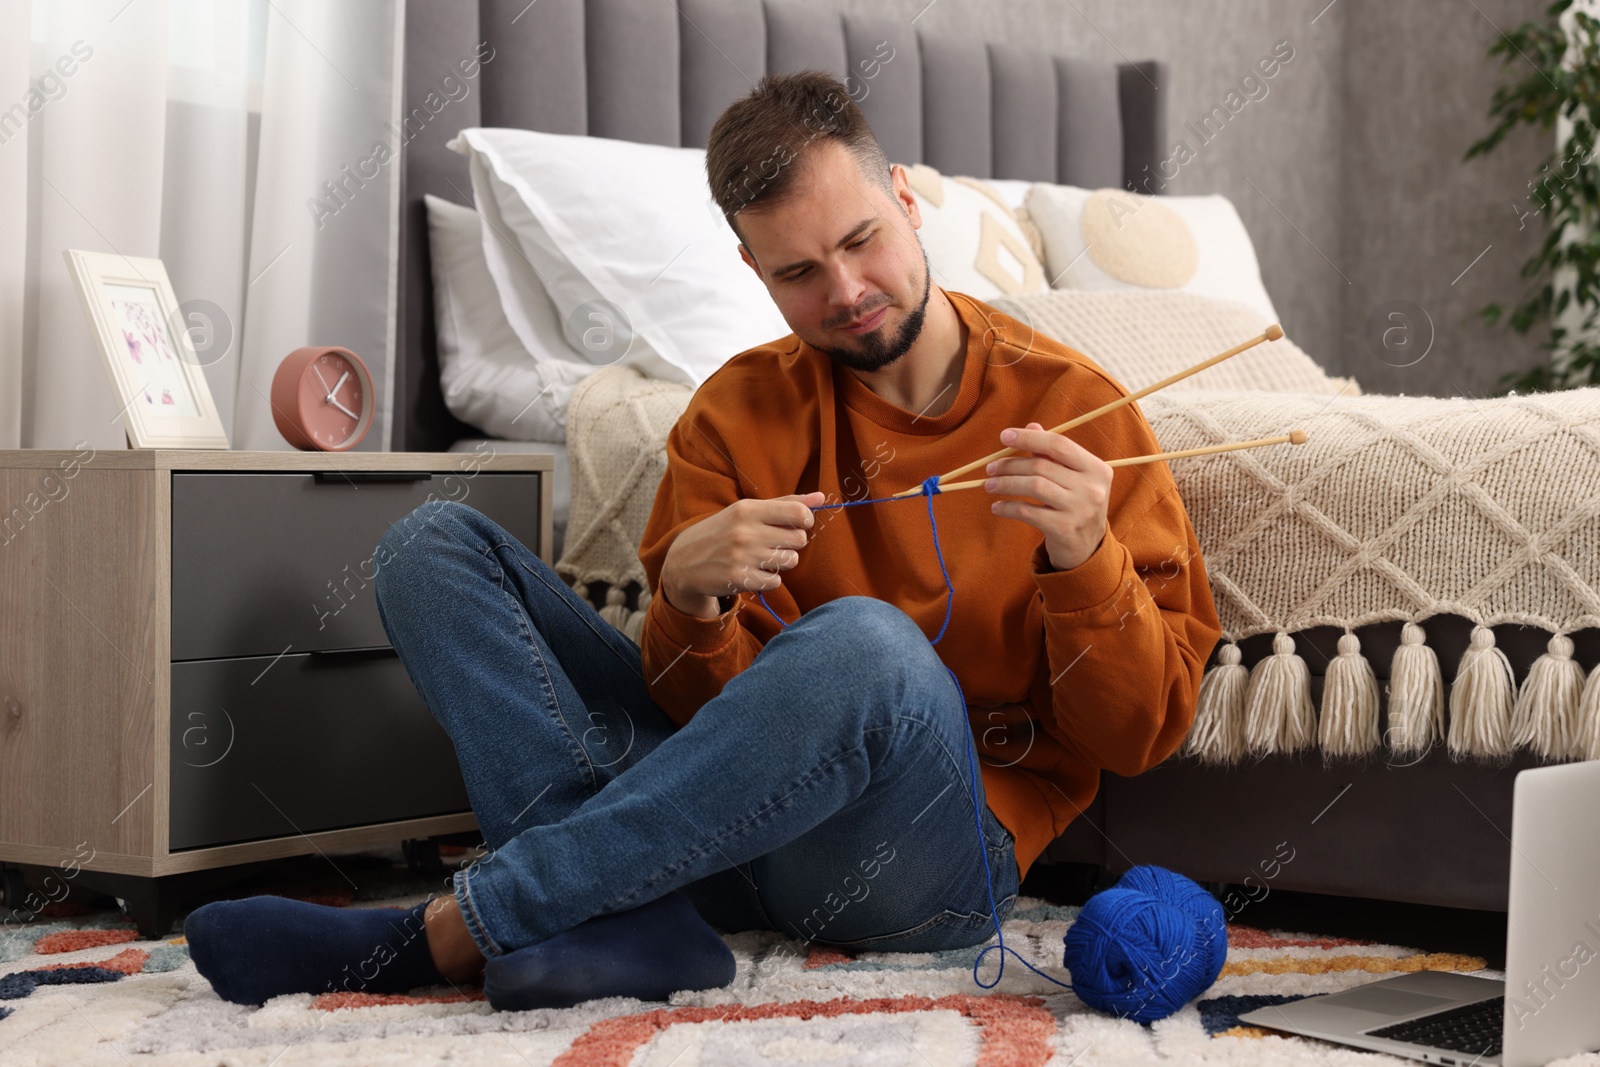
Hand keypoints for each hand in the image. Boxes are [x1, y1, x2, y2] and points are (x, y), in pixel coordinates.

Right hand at [661, 491, 824, 618]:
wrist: (683, 562)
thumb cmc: (721, 532)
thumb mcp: (745, 512)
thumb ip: (784, 504)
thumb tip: (821, 497)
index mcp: (747, 509)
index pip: (797, 512)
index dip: (806, 519)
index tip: (799, 523)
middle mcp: (745, 532)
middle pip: (798, 538)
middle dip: (791, 542)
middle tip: (774, 542)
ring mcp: (743, 557)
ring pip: (790, 561)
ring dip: (781, 561)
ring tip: (762, 557)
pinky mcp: (741, 579)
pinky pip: (776, 581)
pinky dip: (769, 579)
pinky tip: (753, 571)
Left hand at [984, 422, 1111, 570]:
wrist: (1087, 548)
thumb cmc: (1075, 504)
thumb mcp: (1072, 478)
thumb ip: (1053, 453)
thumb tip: (1031, 425)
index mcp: (1097, 468)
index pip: (1059, 445)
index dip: (1029, 438)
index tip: (1004, 436)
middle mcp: (1092, 488)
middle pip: (1042, 466)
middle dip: (1010, 465)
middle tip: (990, 468)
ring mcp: (1080, 510)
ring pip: (1034, 486)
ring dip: (1005, 483)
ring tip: (988, 485)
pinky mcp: (1064, 529)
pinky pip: (1028, 512)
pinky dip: (1008, 507)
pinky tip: (997, 507)